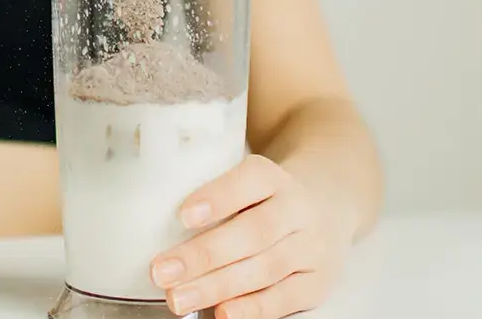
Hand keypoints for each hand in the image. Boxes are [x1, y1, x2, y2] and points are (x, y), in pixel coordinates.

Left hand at [150, 156, 346, 318]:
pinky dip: (251, 308)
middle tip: (162, 271)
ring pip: (265, 268)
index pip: (252, 179)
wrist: (331, 203)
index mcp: (276, 177)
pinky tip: (221, 313)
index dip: (218, 196)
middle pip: (253, 232)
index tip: (182, 215)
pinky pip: (283, 299)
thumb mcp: (249, 179)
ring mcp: (312, 247)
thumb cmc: (268, 196)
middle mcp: (299, 209)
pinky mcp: (316, 282)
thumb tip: (150, 208)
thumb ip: (212, 192)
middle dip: (204, 255)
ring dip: (217, 287)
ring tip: (178, 298)